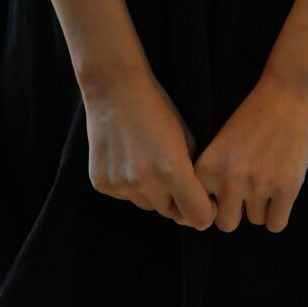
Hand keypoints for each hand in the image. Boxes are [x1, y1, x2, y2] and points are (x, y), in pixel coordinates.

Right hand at [81, 67, 216, 228]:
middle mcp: (145, 182)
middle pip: (171, 213)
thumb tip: (199, 204)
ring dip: (153, 193)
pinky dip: (131, 185)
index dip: (205, 212)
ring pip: (147, 205)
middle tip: (174, 175)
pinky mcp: (102, 184)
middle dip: (178, 200)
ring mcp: (120, 184)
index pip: (198, 218)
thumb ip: (194, 174)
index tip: (205, 201)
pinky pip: (126, 196)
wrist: (115, 88)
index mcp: (172, 170)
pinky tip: (129, 158)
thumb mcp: (188, 138)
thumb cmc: (158, 109)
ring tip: (149, 161)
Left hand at [192, 69, 307, 232]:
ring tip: (269, 180)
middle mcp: (229, 179)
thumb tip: (212, 210)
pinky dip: (278, 214)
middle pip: (226, 223)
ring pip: (254, 220)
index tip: (221, 196)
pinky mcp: (287, 188)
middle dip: (236, 211)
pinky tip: (281, 194)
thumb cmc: (256, 112)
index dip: (212, 205)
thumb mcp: (222, 141)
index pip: (200, 210)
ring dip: (261, 207)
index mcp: (208, 166)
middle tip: (247, 193)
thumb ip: (214, 173)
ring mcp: (258, 186)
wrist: (290, 90)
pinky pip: (276, 225)